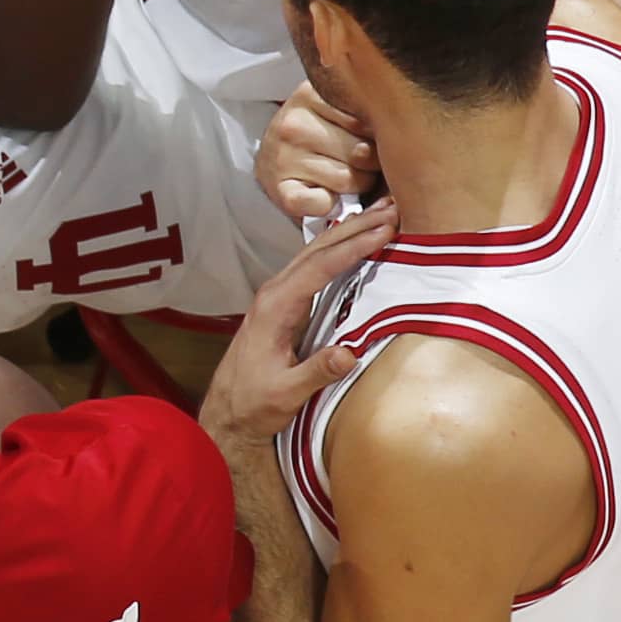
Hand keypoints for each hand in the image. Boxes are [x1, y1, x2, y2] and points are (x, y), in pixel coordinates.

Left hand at [191, 201, 394, 457]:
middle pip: (319, 249)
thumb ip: (316, 372)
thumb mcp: (285, 393)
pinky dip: (339, 250)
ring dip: (349, 233)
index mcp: (275, 307)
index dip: (353, 246)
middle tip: (392, 208)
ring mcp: (278, 296)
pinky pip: (315, 267)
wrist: (228, 413)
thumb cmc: (253, 404)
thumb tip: (349, 353)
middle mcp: (275, 293)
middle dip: (356, 227)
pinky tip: (354, 240)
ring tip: (382, 215)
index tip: (384, 229)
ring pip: (316, 254)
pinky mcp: (285, 305)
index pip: (320, 267)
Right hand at [256, 82, 379, 226]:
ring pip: (348, 180)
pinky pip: (324, 203)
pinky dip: (331, 205)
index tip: (367, 137)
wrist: (273, 161)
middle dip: (369, 163)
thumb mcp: (336, 111)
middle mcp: (293, 123)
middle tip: (356, 162)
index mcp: (310, 94)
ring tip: (342, 177)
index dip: (377, 134)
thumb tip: (403, 137)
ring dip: (354, 186)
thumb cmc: (316, 137)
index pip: (368, 118)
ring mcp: (282, 158)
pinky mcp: (281, 192)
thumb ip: (365, 112)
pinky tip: (327, 196)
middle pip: (362, 151)